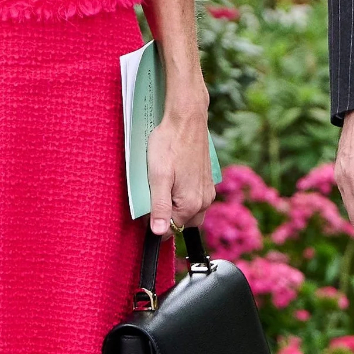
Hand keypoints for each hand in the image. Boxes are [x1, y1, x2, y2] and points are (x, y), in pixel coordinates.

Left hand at [147, 92, 215, 236]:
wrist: (186, 120)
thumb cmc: (169, 145)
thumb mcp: (158, 177)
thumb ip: (159, 207)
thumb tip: (158, 233)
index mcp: (191, 205)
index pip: (169, 230)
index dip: (153, 221)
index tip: (145, 206)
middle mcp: (204, 202)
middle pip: (181, 223)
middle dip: (167, 215)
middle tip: (154, 193)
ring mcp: (208, 191)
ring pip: (189, 211)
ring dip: (176, 205)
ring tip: (164, 184)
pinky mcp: (208, 181)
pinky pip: (195, 198)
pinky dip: (184, 195)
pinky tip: (175, 178)